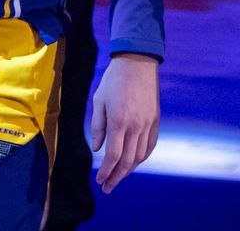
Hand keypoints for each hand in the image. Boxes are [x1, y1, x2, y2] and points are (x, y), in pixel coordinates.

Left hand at [91, 53, 159, 193]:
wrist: (137, 64)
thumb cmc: (112, 81)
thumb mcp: (98, 101)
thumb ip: (97, 126)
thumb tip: (97, 149)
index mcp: (119, 121)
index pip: (114, 155)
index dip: (107, 170)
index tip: (100, 180)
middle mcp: (136, 126)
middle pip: (128, 160)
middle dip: (117, 176)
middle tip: (107, 187)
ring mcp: (148, 124)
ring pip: (140, 155)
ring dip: (129, 170)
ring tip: (118, 177)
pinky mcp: (155, 121)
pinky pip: (150, 145)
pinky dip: (142, 157)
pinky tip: (134, 163)